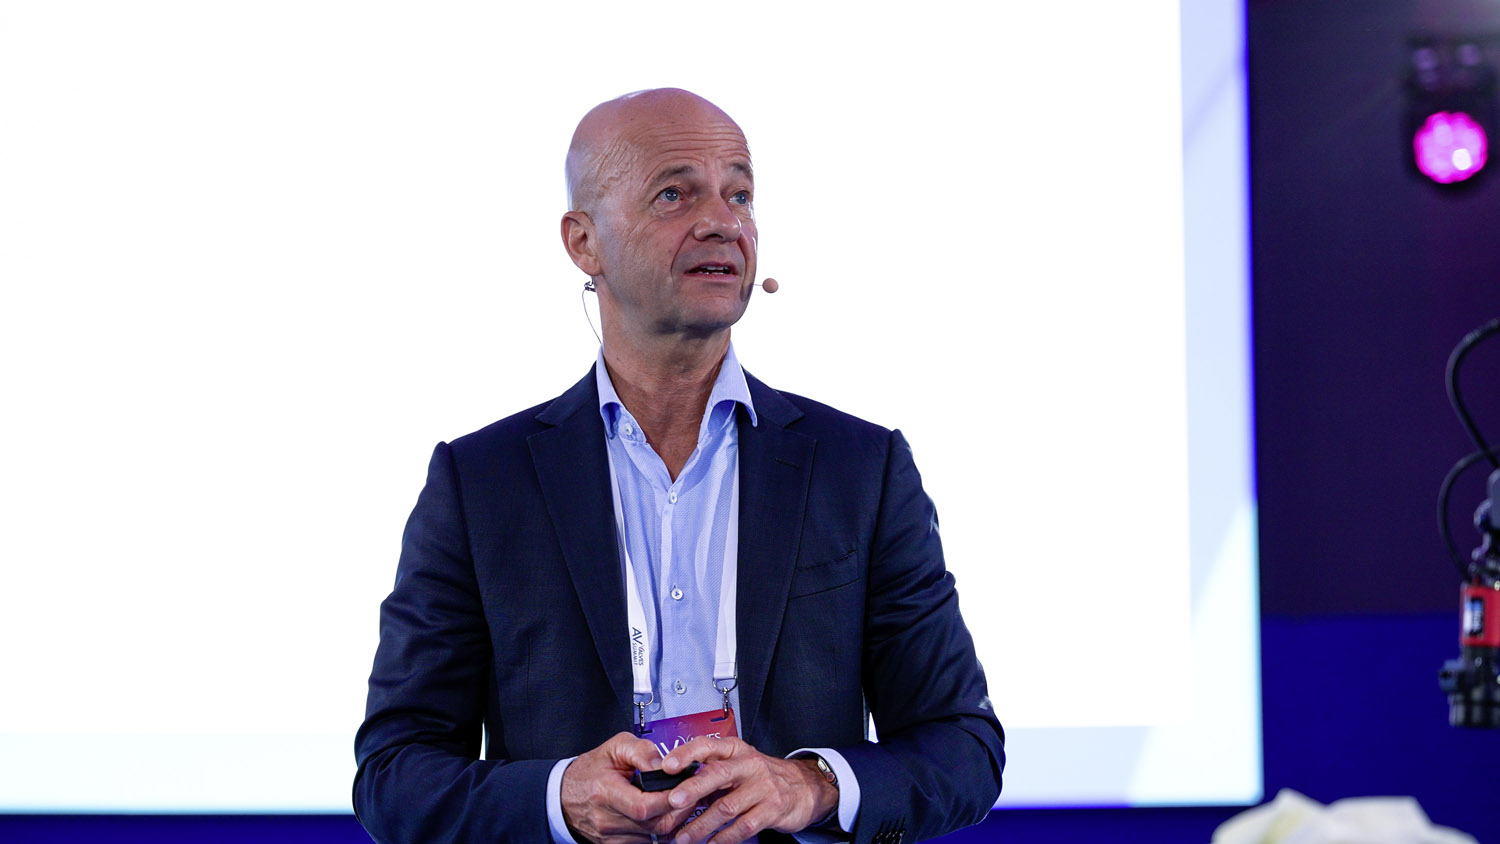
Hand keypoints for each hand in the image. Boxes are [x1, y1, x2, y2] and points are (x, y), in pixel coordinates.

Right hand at [561, 732, 694, 843]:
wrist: (564, 795)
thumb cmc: (590, 771)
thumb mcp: (614, 747)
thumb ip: (642, 751)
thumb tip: (664, 765)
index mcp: (605, 792)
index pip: (644, 806)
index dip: (670, 799)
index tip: (683, 786)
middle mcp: (607, 820)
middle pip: (655, 825)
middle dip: (678, 811)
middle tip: (688, 795)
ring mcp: (610, 837)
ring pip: (654, 837)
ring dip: (671, 821)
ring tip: (677, 802)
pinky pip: (646, 842)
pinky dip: (658, 830)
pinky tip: (661, 814)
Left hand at [659, 736, 838, 843]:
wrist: (804, 787)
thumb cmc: (762, 776)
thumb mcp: (738, 767)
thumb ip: (710, 775)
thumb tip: (674, 790)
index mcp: (735, 750)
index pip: (708, 745)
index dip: (686, 754)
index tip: (667, 766)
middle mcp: (749, 765)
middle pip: (717, 774)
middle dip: (692, 789)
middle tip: (672, 802)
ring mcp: (762, 787)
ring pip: (726, 807)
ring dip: (701, 825)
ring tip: (683, 837)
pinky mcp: (772, 809)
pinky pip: (743, 826)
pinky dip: (723, 838)